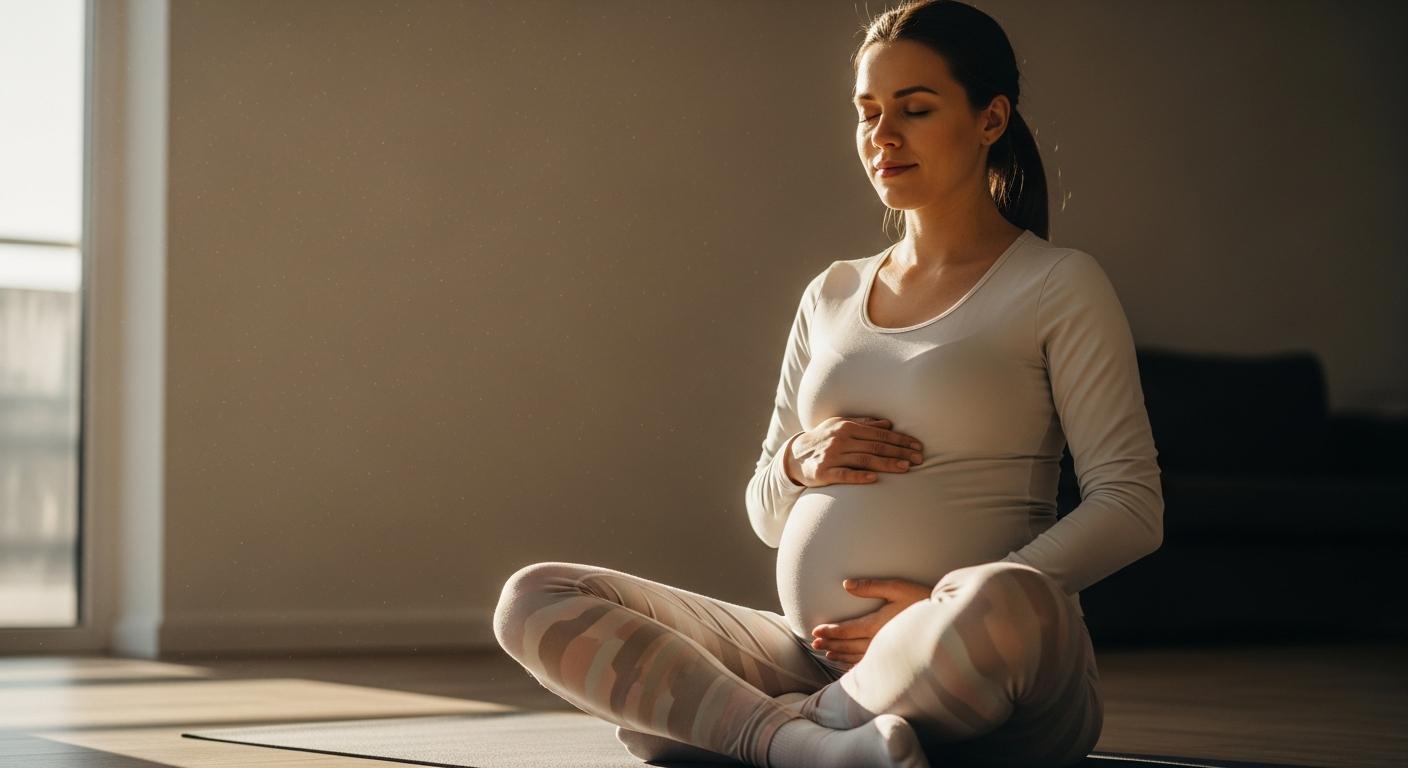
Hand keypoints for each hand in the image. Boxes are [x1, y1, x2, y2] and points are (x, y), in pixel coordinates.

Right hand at [784, 416, 924, 487]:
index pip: (880, 434)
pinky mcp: (823, 472)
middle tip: (919, 459)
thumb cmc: (823, 439)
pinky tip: (873, 479)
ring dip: (886, 464)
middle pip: (876, 446)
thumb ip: (864, 424)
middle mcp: (840, 439)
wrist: (794, 455)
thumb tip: (888, 423)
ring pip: (864, 460)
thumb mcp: (840, 426)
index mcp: (847, 427)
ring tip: (905, 468)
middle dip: (900, 452)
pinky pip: (844, 474)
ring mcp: (832, 456)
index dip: (900, 440)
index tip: (918, 446)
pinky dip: (859, 476)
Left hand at [809, 577, 932, 664]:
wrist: (948, 621)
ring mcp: (887, 652)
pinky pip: (870, 665)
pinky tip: (848, 665)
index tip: (816, 631)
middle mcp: (880, 642)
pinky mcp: (895, 657)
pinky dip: (856, 665)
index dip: (830, 632)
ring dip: (840, 655)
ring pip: (857, 657)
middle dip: (831, 644)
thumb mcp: (898, 587)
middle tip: (815, 643)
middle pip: (849, 645)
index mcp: (878, 625)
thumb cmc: (922, 599)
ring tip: (826, 654)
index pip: (848, 630)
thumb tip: (846, 585)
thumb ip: (871, 586)